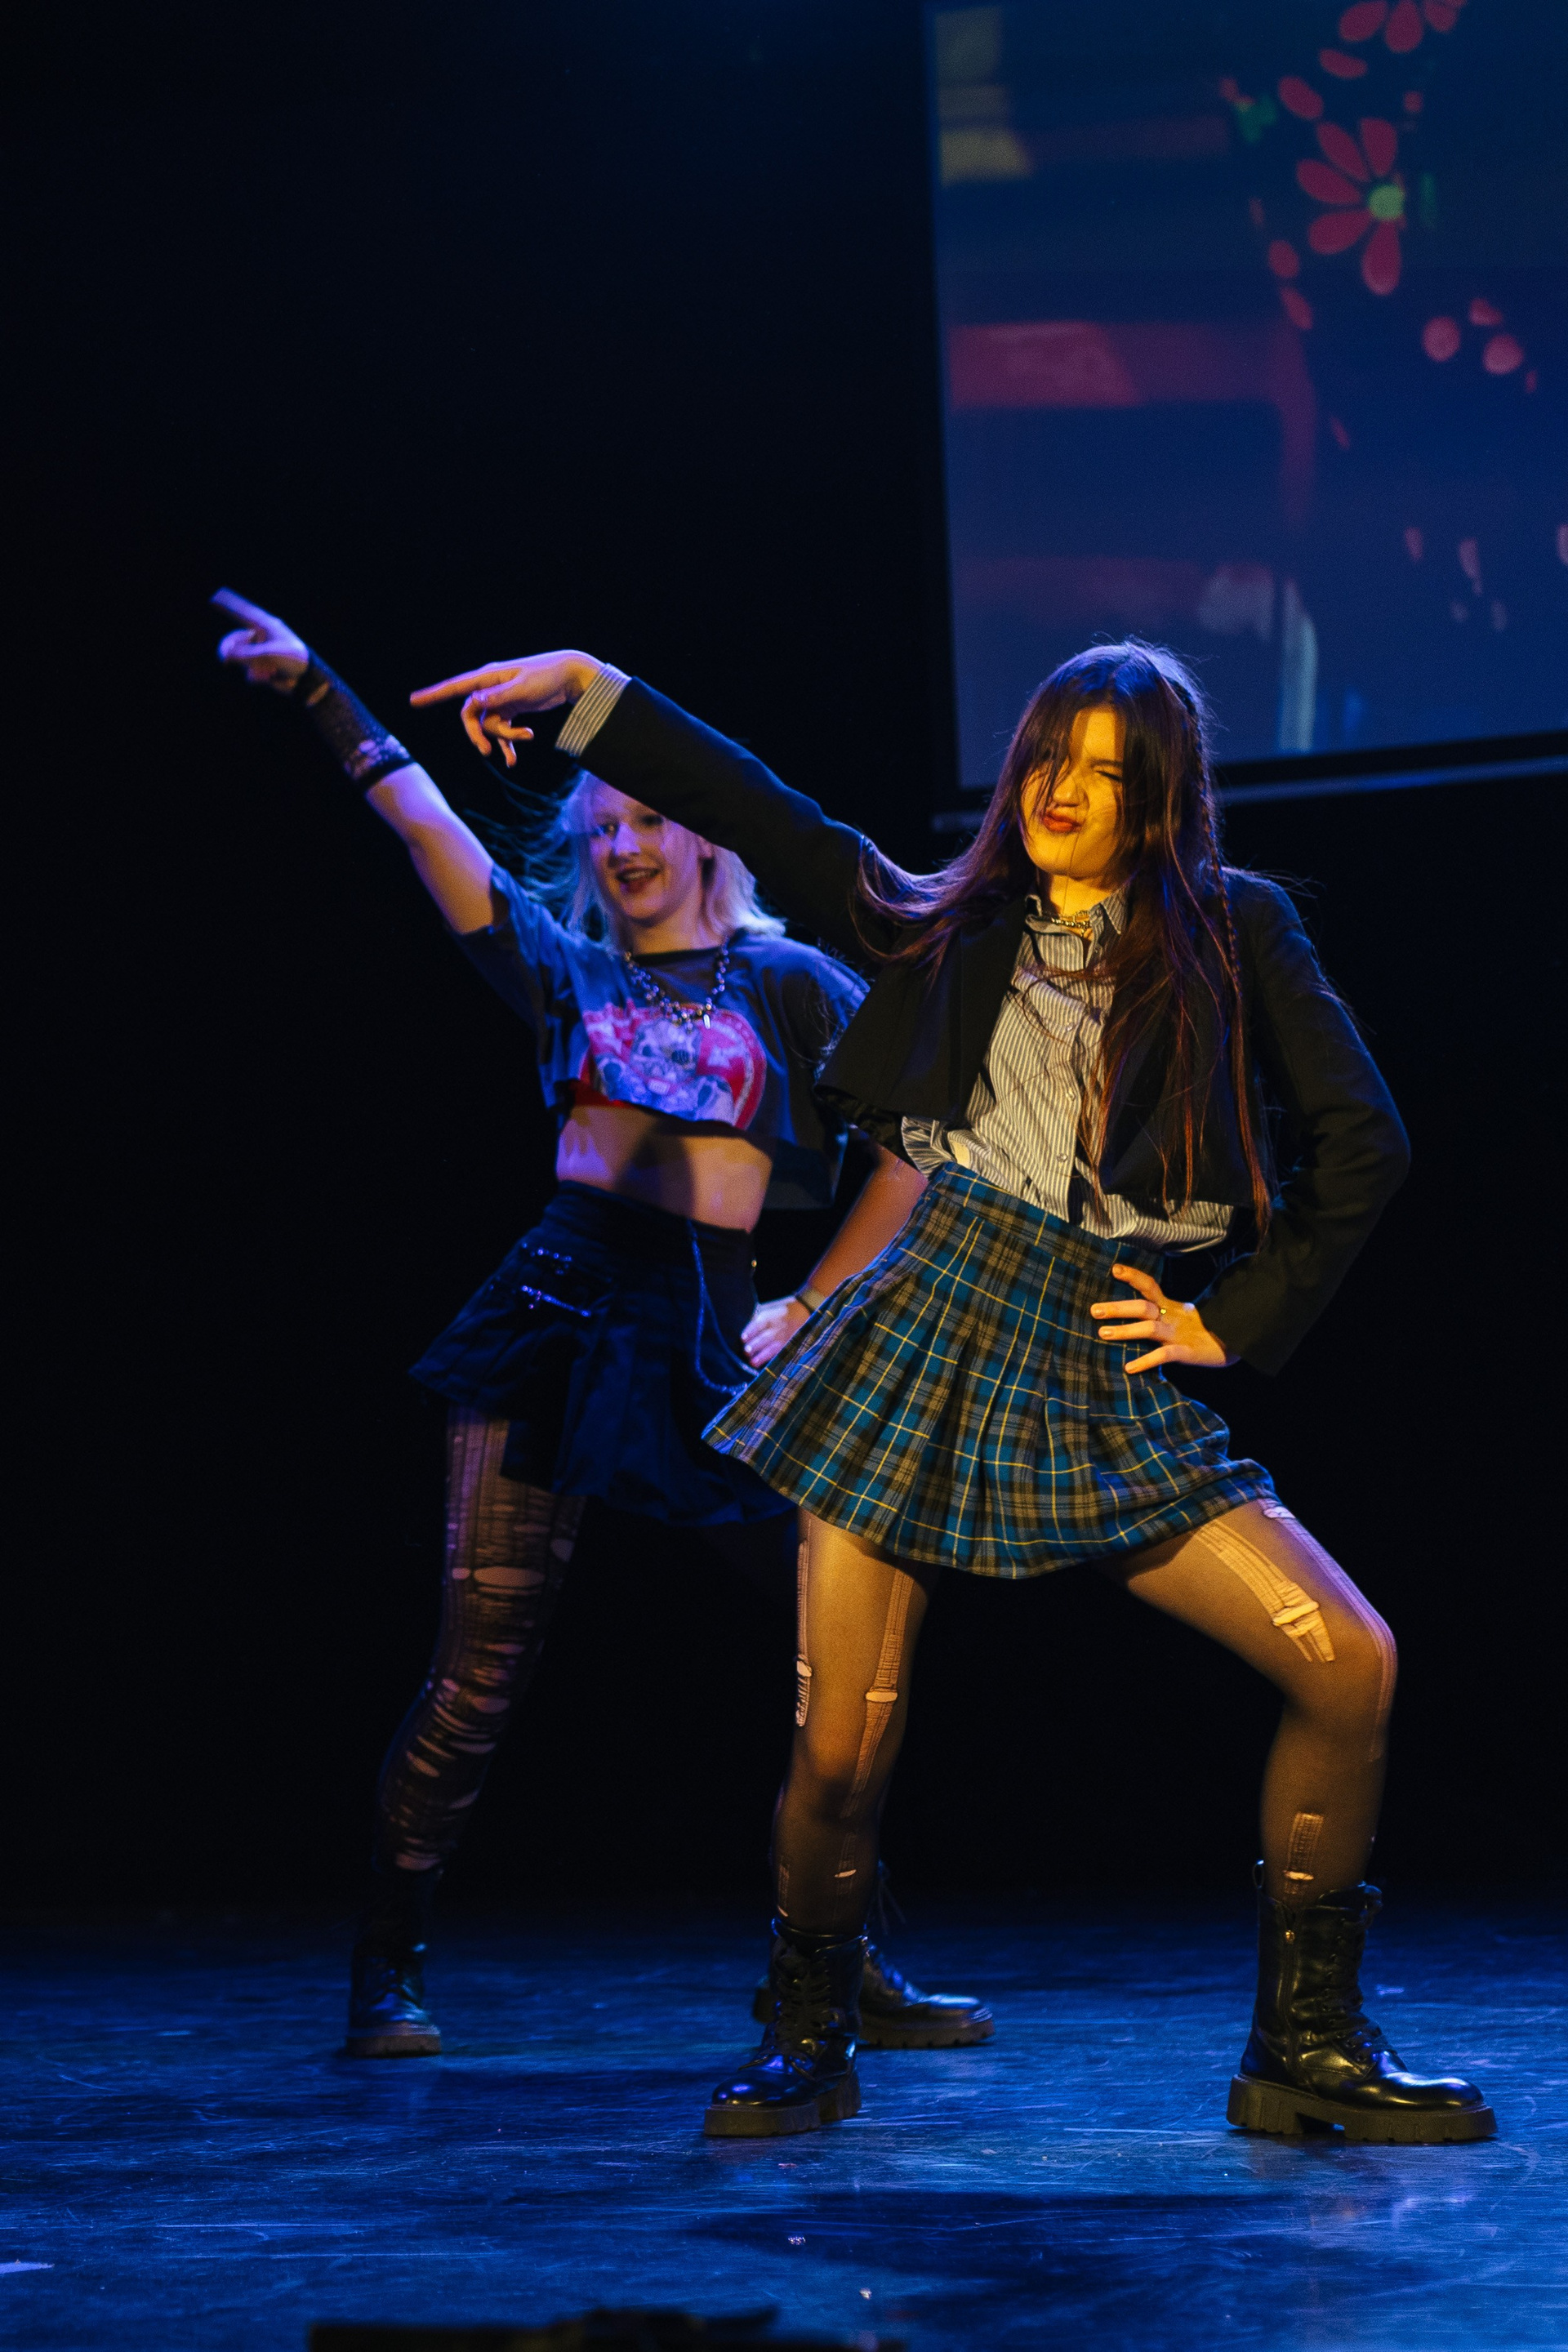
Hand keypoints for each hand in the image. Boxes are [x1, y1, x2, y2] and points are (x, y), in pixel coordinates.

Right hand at [212, 588, 308, 690]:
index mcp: (266, 626)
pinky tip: (272, 677)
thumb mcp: (269, 654)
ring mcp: (260, 653)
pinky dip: (258, 677)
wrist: (307, 680)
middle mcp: (260, 638)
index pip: (243, 612)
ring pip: (240, 659)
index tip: (215, 595)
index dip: (228, 604)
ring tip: (269, 672)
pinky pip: (249, 673)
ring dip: (252, 667)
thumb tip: (227, 655)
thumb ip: (246, 653)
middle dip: (230, 651)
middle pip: (234, 640)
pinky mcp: (261, 667)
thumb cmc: (294, 660)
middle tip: (225, 660)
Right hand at [408, 651, 600, 769]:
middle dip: (477, 735)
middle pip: (470, 717)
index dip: (433, 695)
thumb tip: (475, 702)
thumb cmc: (546, 677)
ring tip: (526, 738)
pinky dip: (507, 744)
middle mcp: (490, 689)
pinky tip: (513, 761)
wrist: (569, 677)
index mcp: (488, 677)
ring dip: (504, 739)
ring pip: (489, 727)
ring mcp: (499, 701)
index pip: (455, 687)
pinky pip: (501, 732)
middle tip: (486, 752)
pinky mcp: (510, 711)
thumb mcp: (523, 688)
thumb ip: (499, 696)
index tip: (413, 701)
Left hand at [741, 1295, 810, 1369]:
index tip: (743, 1339)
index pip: (757, 1325)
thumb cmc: (780, 1310)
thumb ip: (756, 1319)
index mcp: (769, 1317)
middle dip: (755, 1345)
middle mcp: (777, 1327)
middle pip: (764, 1337)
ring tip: (753, 1362)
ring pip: (773, 1348)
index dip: (750, 1332)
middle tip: (746, 1352)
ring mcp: (785, 1337)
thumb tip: (745, 1332)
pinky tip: (767, 1365)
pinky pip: (782, 1353)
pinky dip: (774, 1359)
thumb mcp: (767, 1309)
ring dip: (762, 1356)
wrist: (803, 1309)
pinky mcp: (790, 1344)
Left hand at [1090, 1263, 1235, 1375]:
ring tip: (1102, 1334)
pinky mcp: (1187, 1352)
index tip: (1114, 1269)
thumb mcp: (1184, 1317)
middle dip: (1118, 1308)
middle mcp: (1173, 1317)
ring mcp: (1179, 1334)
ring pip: (1149, 1328)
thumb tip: (1137, 1314)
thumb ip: (1163, 1314)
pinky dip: (1145, 1361)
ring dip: (1125, 1331)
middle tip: (1094, 1309)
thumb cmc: (1207, 1330)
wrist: (1238, 1341)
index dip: (1133, 1276)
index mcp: (1172, 1307)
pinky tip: (1129, 1367)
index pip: (1150, 1286)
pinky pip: (1163, 1355)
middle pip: (1143, 1306)